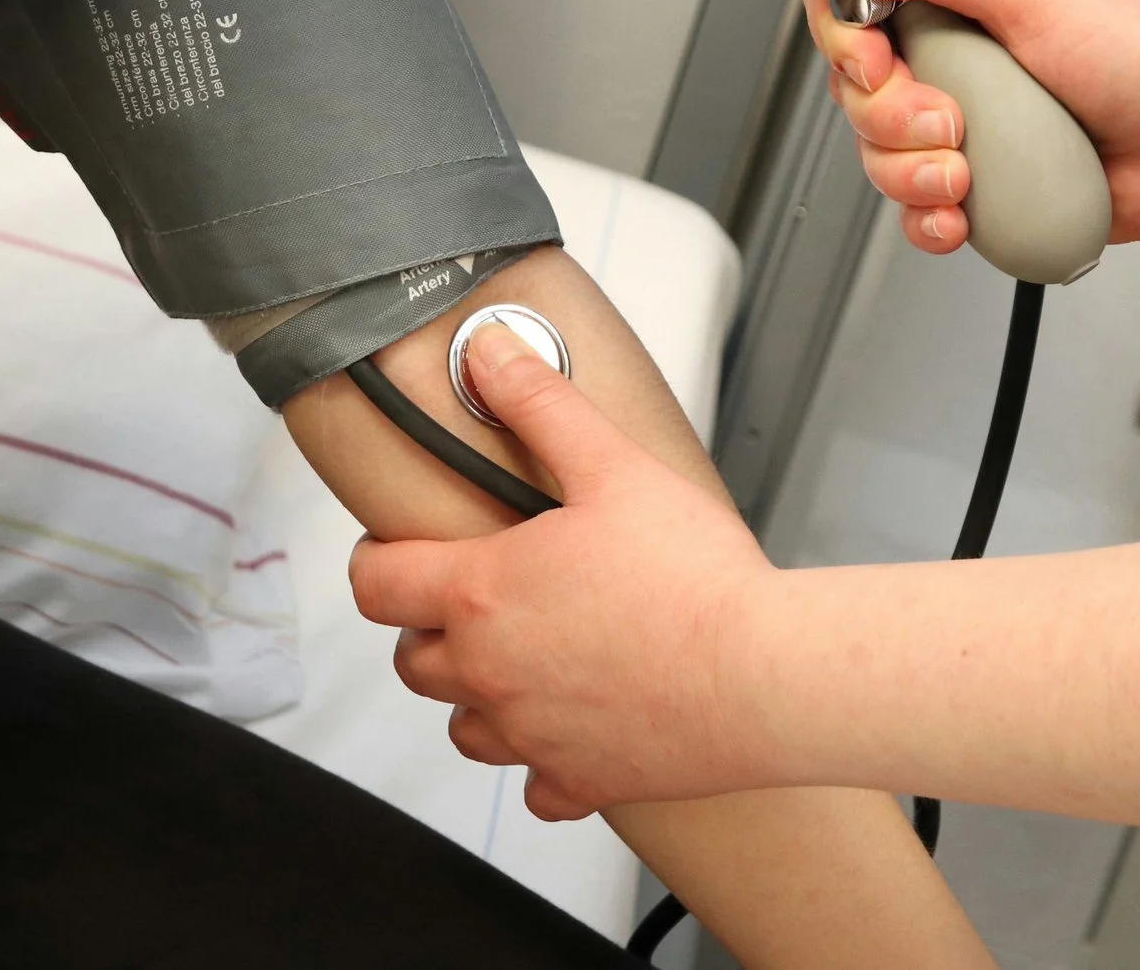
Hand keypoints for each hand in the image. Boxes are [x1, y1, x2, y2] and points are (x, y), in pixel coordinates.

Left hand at [348, 324, 781, 819]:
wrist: (764, 674)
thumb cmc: (694, 576)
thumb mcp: (613, 465)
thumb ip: (541, 404)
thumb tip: (487, 353)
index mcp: (482, 593)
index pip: (376, 585)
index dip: (377, 560)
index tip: (398, 550)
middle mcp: (489, 673)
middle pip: (413, 660)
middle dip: (431, 628)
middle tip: (478, 596)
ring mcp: (530, 736)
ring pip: (463, 727)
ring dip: (478, 696)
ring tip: (525, 660)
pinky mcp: (580, 780)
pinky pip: (535, 786)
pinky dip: (544, 763)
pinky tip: (575, 728)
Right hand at [804, 0, 1139, 253]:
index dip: (845, 33)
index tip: (876, 57)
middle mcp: (958, 54)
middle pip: (856, 85)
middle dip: (888, 114)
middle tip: (948, 118)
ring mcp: (968, 122)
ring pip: (877, 153)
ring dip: (910, 171)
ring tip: (969, 170)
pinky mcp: (981, 183)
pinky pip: (914, 209)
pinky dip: (929, 218)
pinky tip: (965, 213)